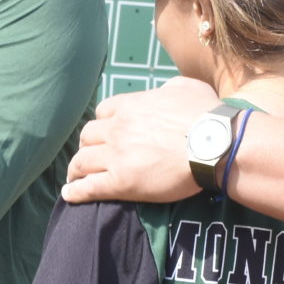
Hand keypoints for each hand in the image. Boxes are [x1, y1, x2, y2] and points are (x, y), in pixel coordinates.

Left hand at [62, 75, 218, 205]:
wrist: (215, 144)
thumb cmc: (208, 115)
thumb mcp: (188, 87)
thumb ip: (169, 88)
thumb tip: (166, 91)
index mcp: (131, 105)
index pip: (102, 112)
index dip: (102, 124)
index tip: (104, 133)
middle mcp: (117, 128)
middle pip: (87, 136)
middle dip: (86, 146)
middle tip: (89, 156)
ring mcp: (116, 155)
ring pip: (81, 162)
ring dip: (75, 170)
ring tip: (74, 179)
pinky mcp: (120, 182)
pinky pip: (88, 187)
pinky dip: (75, 192)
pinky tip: (68, 196)